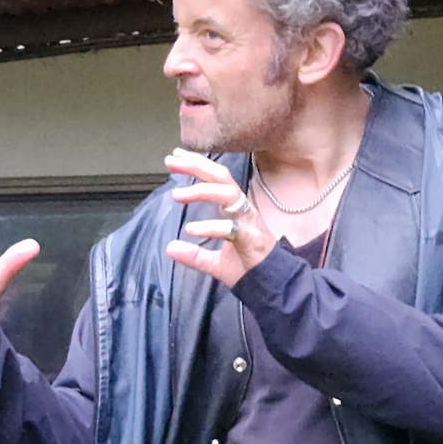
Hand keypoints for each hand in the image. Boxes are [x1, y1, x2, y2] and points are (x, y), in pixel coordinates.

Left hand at [164, 148, 275, 287]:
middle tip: (171, 160)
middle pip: (221, 178)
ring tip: (176, 195)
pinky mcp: (252, 239)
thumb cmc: (248, 270)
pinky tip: (191, 230)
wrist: (272, 287)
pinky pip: (231, 228)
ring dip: (201, 191)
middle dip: (197, 166)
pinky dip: (210, 227)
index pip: (217, 180)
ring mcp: (249, 223)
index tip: (176, 157)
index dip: (198, 166)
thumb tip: (170, 249)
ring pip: (228, 194)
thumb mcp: (214, 262)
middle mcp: (243, 210)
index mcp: (236, 210)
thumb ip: (194, 254)